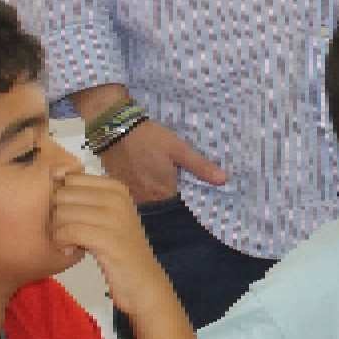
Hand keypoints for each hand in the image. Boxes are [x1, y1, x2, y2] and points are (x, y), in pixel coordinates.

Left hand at [47, 171, 169, 317]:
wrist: (142, 282)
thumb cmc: (119, 248)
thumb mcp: (106, 215)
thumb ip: (84, 197)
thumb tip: (54, 175)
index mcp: (116, 187)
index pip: (70, 178)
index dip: (62, 199)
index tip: (71, 218)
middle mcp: (117, 196)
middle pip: (63, 194)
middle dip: (57, 215)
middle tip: (67, 234)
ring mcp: (114, 216)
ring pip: (62, 213)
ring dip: (58, 232)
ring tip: (69, 244)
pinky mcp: (107, 238)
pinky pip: (68, 232)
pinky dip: (62, 244)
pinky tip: (70, 252)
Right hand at [99, 118, 227, 206]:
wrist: (114, 128)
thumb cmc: (149, 138)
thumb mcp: (178, 149)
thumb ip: (200, 166)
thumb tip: (224, 181)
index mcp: (162, 193)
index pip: (177, 210)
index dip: (186, 208)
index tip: (196, 207)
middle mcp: (144, 199)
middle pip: (160, 208)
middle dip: (170, 205)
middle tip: (179, 194)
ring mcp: (129, 194)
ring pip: (146, 202)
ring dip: (154, 199)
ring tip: (162, 189)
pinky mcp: (119, 186)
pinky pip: (133, 195)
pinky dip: (141, 192)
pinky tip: (145, 181)